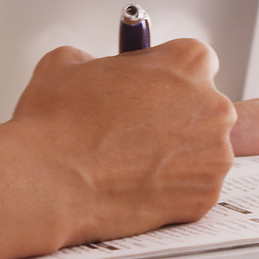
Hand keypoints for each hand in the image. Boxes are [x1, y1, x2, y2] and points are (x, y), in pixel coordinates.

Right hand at [7, 40, 236, 245]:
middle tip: (139, 130)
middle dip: (177, 118)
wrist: (45, 181)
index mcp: (189, 62)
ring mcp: (213, 157)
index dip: (169, 77)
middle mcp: (213, 107)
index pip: (197, 62)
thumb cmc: (56, 122)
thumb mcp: (69, 62)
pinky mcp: (203, 198)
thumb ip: (99, 60)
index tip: (152, 89)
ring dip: (176, 155)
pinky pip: (193, 190)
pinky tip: (135, 187)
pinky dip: (170, 191)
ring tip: (131, 162)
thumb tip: (96, 70)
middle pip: (205, 108)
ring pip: (201, 152)